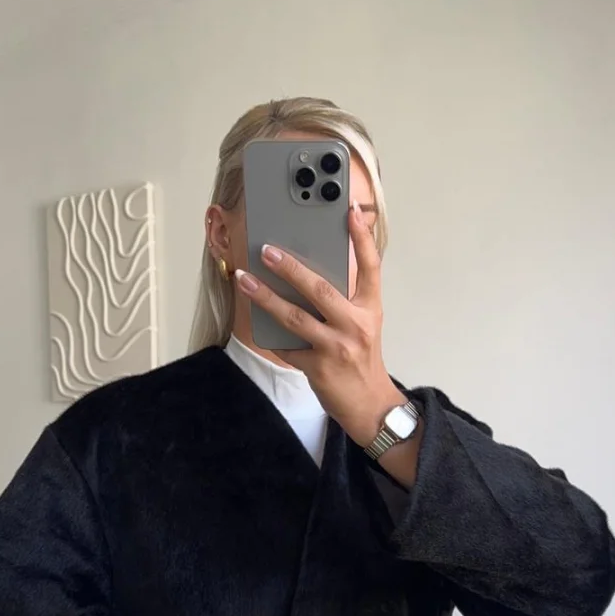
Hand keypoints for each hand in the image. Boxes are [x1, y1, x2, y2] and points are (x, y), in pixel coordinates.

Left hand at [234, 201, 405, 448]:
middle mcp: (356, 325)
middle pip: (320, 289)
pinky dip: (269, 333)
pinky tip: (253, 319)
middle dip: (291, 268)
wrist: (369, 404)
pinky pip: (286, 346)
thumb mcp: (364, 323)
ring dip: (265, 297)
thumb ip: (345, 297)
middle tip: (267, 250)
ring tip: (244, 279)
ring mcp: (336, 347)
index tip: (349, 211)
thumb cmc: (361, 358)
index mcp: (370, 309)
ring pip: (295, 317)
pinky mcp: (318, 367)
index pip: (370, 267)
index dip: (361, 238)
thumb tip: (309, 270)